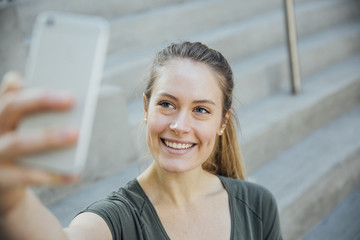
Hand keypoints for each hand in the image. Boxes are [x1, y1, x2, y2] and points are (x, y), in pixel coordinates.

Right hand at [0, 72, 78, 212]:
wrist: (4, 182)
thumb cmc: (19, 146)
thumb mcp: (20, 126)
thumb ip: (31, 108)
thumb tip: (30, 83)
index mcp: (0, 114)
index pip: (11, 95)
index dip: (31, 87)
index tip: (52, 79)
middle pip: (11, 108)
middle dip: (41, 100)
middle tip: (71, 99)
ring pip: (18, 142)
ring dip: (48, 137)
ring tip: (76, 134)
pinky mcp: (1, 177)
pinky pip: (26, 176)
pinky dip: (52, 175)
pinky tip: (74, 174)